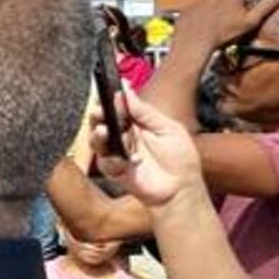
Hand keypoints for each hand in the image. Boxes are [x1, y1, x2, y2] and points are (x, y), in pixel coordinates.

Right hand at [95, 92, 202, 208]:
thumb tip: (127, 91)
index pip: (117, 107)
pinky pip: (104, 162)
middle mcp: (123, 136)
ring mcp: (118, 153)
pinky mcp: (115, 171)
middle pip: (102, 121)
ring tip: (104, 132)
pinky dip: (111, 159)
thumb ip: (145, 112)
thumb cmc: (180, 159)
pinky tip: (124, 160)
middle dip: (98, 115)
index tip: (110, 94)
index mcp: (136, 123)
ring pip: (97, 141)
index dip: (111, 100)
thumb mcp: (168, 128)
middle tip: (100, 112)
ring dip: (98, 135)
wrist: (181, 188)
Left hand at [172, 0, 278, 56]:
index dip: (241, 12)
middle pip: (224, 2)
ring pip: (209, 7)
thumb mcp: (250, 22)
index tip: (238, 22)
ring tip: (212, 32)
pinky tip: (200, 32)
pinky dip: (197, 20)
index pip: (241, 0)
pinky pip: (194, 14)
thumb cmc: (224, 33)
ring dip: (211, 16)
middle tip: (226, 29)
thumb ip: (266, 7)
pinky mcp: (186, 10)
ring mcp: (199, 1)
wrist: (195, 42)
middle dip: (226, 12)